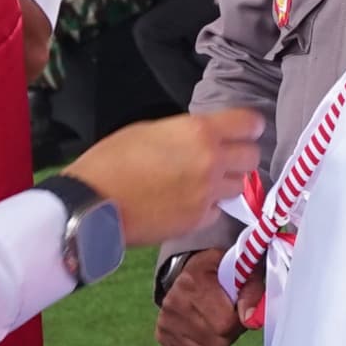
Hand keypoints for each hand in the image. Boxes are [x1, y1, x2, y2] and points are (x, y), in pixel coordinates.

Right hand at [66, 106, 263, 246]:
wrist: (93, 204)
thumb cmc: (112, 161)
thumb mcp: (150, 129)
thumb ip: (186, 131)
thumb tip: (204, 137)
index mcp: (199, 132)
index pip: (249, 124)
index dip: (249, 126)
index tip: (244, 129)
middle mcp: (211, 162)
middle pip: (252, 157)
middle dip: (241, 155)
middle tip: (223, 155)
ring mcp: (207, 195)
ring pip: (239, 186)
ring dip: (227, 181)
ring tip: (204, 180)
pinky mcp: (199, 221)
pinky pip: (218, 210)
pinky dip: (209, 205)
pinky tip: (188, 201)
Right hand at [156, 247, 252, 345]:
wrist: (198, 273)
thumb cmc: (227, 274)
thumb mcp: (244, 275)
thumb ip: (251, 293)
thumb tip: (249, 321)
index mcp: (196, 281)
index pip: (224, 324)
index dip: (238, 323)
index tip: (238, 311)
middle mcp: (175, 301)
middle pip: (216, 344)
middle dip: (229, 336)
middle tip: (228, 319)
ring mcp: (166, 320)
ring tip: (217, 326)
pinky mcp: (162, 335)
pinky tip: (205, 338)